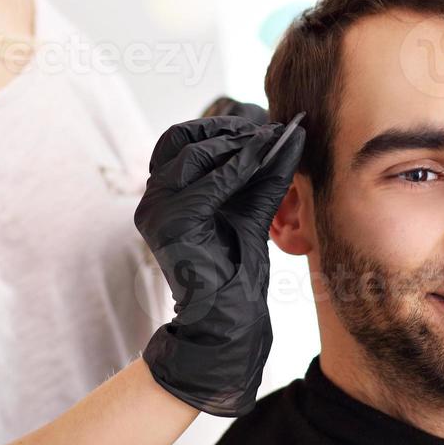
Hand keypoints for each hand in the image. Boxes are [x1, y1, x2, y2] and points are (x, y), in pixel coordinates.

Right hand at [135, 111, 304, 416]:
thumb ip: (264, 172)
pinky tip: (266, 159)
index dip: (216, 126)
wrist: (227, 319)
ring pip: (194, 153)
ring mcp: (157, 210)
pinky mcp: (173, 223)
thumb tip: (291, 133)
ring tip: (270, 142)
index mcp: (164, 194)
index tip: (257, 125)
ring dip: (236, 144)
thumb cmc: (237, 267)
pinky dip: (241, 166)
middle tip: (265, 130)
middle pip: (180, 138)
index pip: (179, 139)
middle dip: (224, 129)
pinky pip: (210, 182)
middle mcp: (152, 199)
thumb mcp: (251, 207)